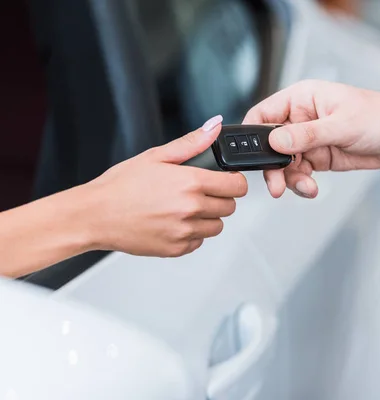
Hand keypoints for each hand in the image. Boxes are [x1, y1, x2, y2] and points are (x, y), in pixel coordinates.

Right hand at [87, 115, 247, 256]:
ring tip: (184, 207)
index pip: (237, 186)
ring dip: (208, 217)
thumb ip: (191, 143)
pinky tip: (173, 221)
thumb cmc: (120, 186)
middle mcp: (191, 209)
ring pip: (217, 226)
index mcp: (190, 183)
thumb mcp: (156, 156)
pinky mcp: (177, 249)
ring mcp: (185, 232)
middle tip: (199, 192)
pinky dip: (192, 233)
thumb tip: (213, 127)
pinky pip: (199, 241)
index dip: (233, 181)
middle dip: (219, 198)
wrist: (94, 215)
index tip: (225, 180)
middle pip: (230, 207)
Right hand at [243, 80, 379, 197]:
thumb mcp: (343, 125)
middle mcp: (302, 119)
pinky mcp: (320, 158)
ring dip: (290, 179)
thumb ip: (307, 135)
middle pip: (271, 145)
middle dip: (272, 166)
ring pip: (285, 164)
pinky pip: (300, 173)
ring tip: (306, 187)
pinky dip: (302, 184)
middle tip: (276, 185)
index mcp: (302, 98)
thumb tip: (276, 141)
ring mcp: (310, 140)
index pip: (264, 114)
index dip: (254, 135)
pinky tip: (311, 188)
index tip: (252, 157)